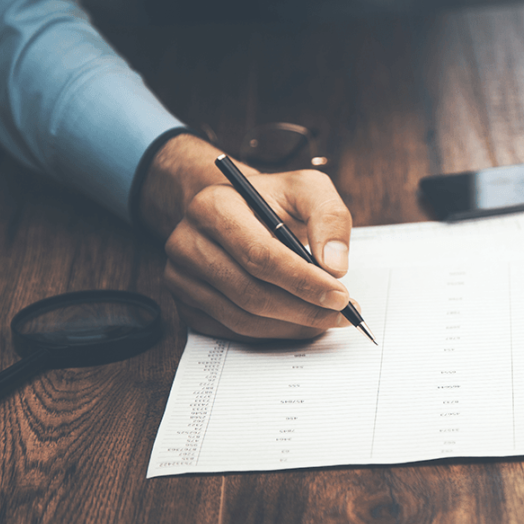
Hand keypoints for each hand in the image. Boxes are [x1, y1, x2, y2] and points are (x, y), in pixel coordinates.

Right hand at [139, 134, 353, 339]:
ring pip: (242, 318)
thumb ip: (329, 219)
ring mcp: (181, 276)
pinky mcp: (186, 302)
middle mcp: (188, 242)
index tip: (340, 297)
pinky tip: (298, 323)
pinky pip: (232, 330)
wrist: (237, 209)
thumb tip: (335, 266)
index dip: (303, 281)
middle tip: (342, 314)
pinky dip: (272, 333)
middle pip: (250, 293)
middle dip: (303, 309)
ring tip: (326, 319)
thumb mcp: (308, 190)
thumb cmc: (274, 200)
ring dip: (291, 326)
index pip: (260, 255)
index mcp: (214, 206)